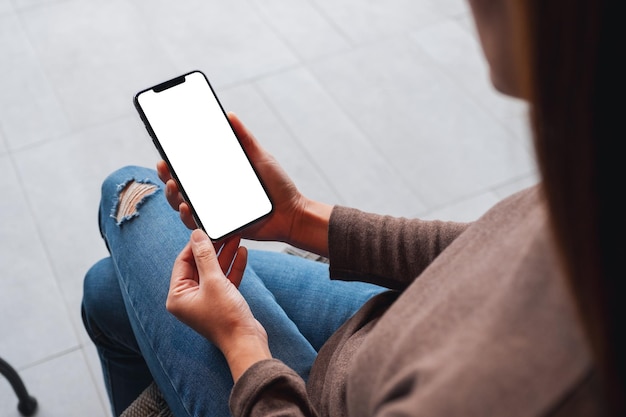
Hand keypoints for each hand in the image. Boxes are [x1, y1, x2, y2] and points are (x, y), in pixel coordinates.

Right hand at [158, 112, 332, 254]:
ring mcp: (214, 213)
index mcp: (217, 178)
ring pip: (183, 206)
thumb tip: (229, 115)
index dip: (172, 163)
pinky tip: (187, 206)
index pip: (188, 170)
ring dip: (173, 196)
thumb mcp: (261, 158)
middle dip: (167, 177)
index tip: (164, 152)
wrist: (293, 213)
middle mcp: (211, 196)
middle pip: (179, 188)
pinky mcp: (220, 229)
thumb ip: (244, 139)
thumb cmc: (277, 186)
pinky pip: (199, 226)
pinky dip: (189, 217)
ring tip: (174, 185)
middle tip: (165, 166)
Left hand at [166, 229, 270, 380]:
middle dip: (213, 248)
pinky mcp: (221, 301)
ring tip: (236, 237)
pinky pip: (225, 279)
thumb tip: (196, 234)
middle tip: (224, 232)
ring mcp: (206, 300)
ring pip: (214, 270)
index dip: (195, 244)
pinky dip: (233, 267)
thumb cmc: (226, 318)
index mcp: (177, 296)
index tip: (206, 229)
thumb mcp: (214, 281)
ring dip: (225, 255)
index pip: (183, 262)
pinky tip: (242, 252)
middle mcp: (189, 298)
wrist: (246, 341)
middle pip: (199, 264)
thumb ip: (205, 256)